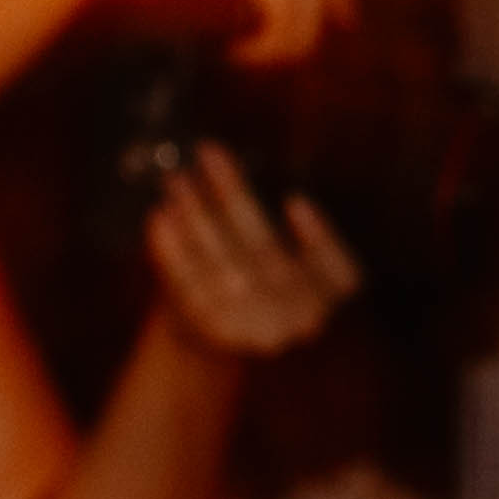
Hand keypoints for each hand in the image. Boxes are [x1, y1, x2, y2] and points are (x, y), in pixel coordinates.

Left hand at [137, 143, 369, 362]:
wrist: (220, 345)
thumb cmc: (266, 287)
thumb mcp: (300, 264)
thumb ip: (301, 235)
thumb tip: (276, 193)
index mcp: (328, 302)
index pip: (337, 272)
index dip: (319, 238)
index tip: (296, 201)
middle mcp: (296, 321)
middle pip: (266, 252)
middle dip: (234, 198)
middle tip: (209, 153)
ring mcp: (250, 328)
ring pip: (223, 263)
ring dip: (197, 215)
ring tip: (177, 179)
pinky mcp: (206, 330)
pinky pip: (188, 282)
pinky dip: (172, 248)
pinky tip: (160, 216)